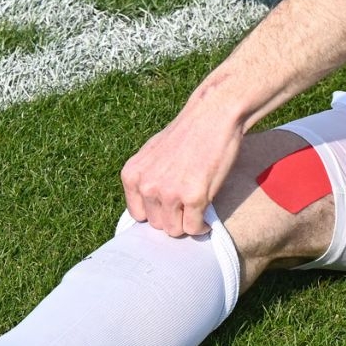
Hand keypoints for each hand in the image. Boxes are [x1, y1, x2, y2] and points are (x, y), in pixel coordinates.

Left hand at [120, 102, 244, 236]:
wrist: (213, 115)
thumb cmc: (187, 134)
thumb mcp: (152, 154)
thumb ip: (147, 179)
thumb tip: (149, 209)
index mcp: (132, 175)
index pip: (138, 215)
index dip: (156, 212)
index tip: (169, 206)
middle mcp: (147, 186)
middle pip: (157, 225)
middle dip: (173, 218)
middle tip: (187, 203)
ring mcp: (169, 193)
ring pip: (175, 230)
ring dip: (187, 222)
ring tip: (197, 208)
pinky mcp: (194, 197)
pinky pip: (194, 228)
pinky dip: (202, 226)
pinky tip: (206, 215)